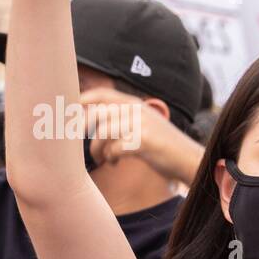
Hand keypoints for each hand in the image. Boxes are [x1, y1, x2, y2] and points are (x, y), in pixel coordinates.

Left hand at [80, 87, 201, 185]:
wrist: (190, 159)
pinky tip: (114, 163)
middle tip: (77, 144)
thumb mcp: (145, 125)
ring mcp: (141, 125)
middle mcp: (137, 111)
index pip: (102, 95)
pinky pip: (114, 149)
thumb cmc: (162, 146)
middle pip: (97, 115)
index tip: (68, 114)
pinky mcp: (144, 141)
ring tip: (102, 159)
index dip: (82, 102)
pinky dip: (110, 158)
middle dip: (82, 131)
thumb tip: (92, 120)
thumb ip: (123, 120)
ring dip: (97, 150)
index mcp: (135, 104)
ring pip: (103, 133)